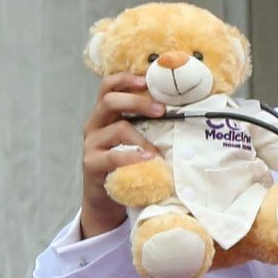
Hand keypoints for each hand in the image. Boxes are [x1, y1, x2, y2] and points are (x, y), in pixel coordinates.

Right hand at [79, 72, 156, 232]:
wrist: (106, 199)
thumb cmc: (128, 165)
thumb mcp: (135, 141)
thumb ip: (149, 126)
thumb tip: (185, 111)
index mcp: (105, 115)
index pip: (109, 86)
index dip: (126, 79)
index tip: (148, 80)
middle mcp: (95, 125)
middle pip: (110, 100)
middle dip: (137, 101)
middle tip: (161, 110)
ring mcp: (91, 144)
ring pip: (117, 128)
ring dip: (143, 136)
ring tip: (159, 149)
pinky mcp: (92, 164)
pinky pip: (113, 157)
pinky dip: (133, 158)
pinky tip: (149, 161)